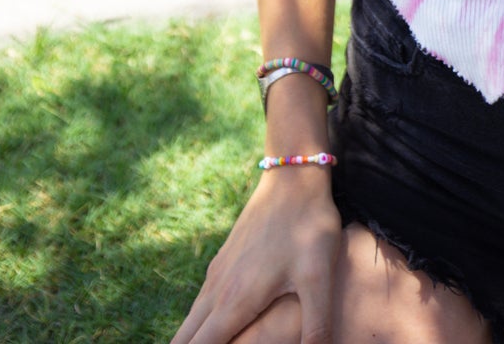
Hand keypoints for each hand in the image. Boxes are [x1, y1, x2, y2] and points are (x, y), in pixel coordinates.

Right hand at [170, 166, 343, 343]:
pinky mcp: (224, 261)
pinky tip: (214, 329)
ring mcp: (218, 273)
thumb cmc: (308, 226)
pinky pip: (200, 304)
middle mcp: (217, 290)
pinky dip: (198, 326)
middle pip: (184, 339)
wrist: (294, 176)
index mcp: (234, 301)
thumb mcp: (319, 277)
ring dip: (191, 341)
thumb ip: (316, 325)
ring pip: (190, 322)